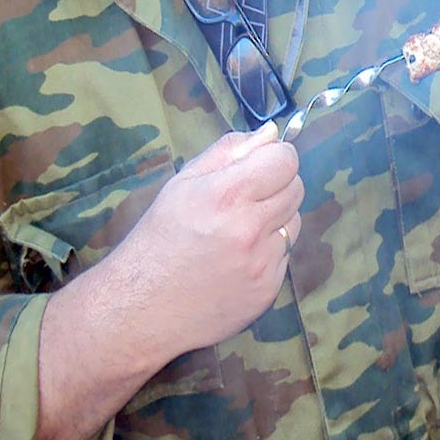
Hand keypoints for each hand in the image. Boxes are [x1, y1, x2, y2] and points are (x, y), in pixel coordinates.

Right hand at [112, 121, 303, 360]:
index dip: (274, 157)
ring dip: (275, 219)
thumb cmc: (159, 236)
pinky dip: (268, 252)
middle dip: (276, 184)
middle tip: (244, 197)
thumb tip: (271, 133)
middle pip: (296, 187)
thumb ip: (229, 151)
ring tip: (238, 230)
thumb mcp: (183, 182)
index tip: (259, 164)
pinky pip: (284, 256)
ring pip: (294, 222)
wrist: (143, 306)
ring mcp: (262, 264)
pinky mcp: (268, 291)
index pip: (285, 159)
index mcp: (226, 194)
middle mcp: (250, 229)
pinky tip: (236, 259)